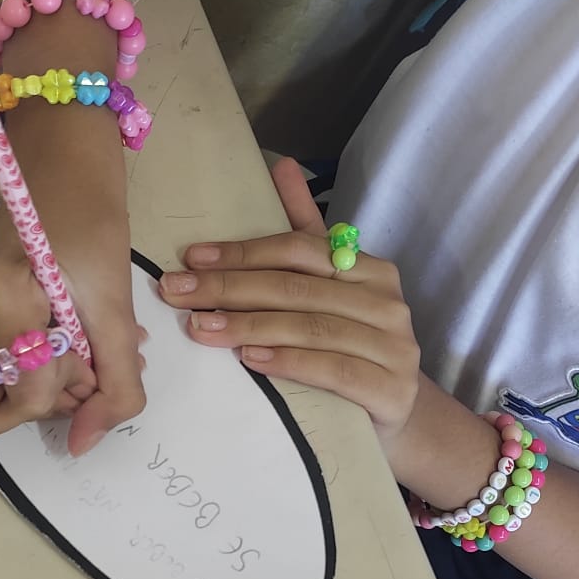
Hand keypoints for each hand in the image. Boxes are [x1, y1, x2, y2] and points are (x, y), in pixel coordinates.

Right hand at [0, 190, 144, 456]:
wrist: (63, 168)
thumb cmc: (92, 224)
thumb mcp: (117, 310)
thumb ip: (114, 385)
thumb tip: (83, 445)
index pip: (20, 402)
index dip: (65, 395)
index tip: (90, 357)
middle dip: (41, 401)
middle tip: (85, 361)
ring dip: (40, 382)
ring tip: (81, 343)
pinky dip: (28, 363)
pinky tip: (63, 334)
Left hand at [158, 157, 419, 445]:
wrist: (400, 413)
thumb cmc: (354, 345)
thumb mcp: (331, 286)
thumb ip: (307, 230)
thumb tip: (283, 166)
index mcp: (371, 269)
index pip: (300, 250)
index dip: (243, 252)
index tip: (192, 258)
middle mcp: (387, 302)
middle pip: (297, 288)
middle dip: (230, 288)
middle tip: (178, 292)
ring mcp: (394, 346)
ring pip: (310, 328)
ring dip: (248, 325)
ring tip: (200, 326)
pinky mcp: (391, 389)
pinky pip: (333, 369)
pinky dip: (289, 362)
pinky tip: (250, 360)